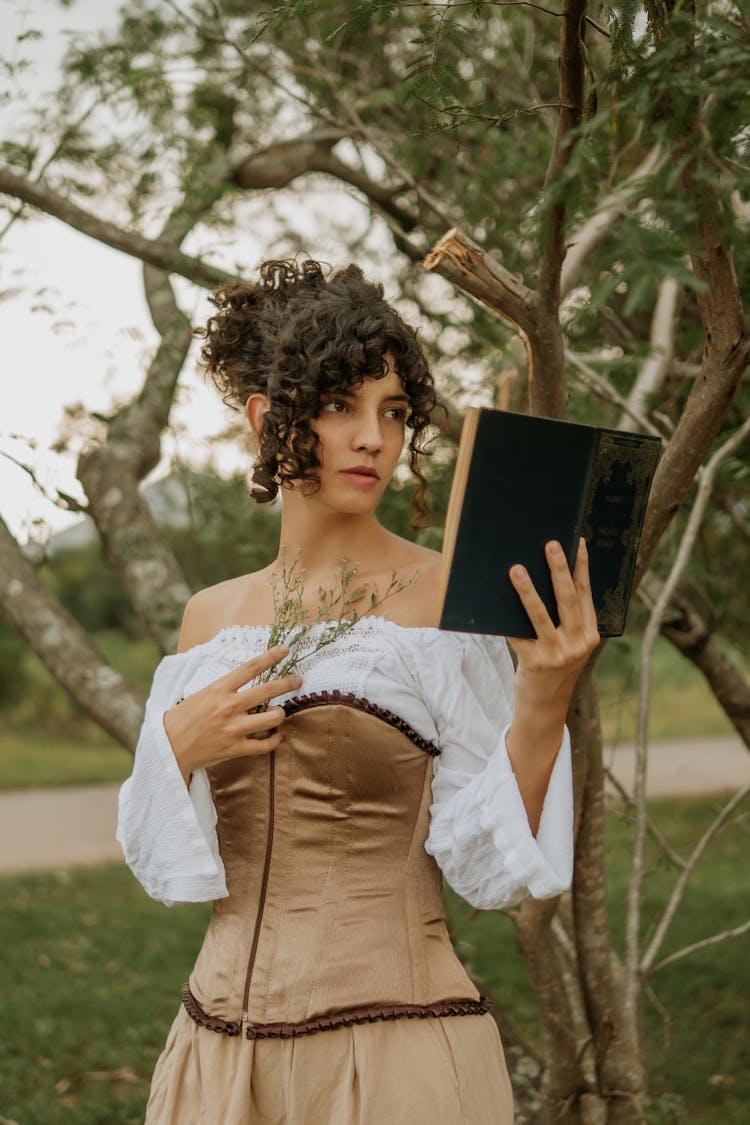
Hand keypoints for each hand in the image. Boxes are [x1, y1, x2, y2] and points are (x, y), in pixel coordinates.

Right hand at [163, 644, 302, 783]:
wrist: (169, 746)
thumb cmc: (185, 717)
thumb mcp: (202, 693)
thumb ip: (226, 687)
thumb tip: (249, 678)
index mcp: (219, 689)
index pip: (251, 668)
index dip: (271, 656)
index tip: (285, 650)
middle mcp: (228, 707)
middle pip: (268, 690)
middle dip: (288, 683)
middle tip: (297, 681)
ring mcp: (233, 728)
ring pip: (272, 718)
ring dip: (280, 713)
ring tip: (278, 712)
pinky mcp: (235, 749)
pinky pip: (265, 745)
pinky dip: (275, 740)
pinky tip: (276, 735)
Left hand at [507, 538, 598, 715]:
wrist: (545, 707)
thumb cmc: (554, 667)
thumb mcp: (570, 645)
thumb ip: (566, 620)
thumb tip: (546, 580)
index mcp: (591, 635)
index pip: (585, 594)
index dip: (582, 567)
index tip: (576, 542)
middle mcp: (578, 644)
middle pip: (567, 600)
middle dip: (559, 570)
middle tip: (550, 545)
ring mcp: (557, 655)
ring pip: (541, 616)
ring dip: (528, 591)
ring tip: (516, 569)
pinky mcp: (535, 664)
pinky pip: (518, 635)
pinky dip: (507, 619)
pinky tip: (496, 602)